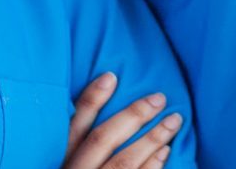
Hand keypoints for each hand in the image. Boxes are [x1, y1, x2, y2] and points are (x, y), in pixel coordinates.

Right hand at [61, 72, 183, 168]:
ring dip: (152, 139)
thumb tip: (107, 107)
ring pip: (124, 163)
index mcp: (61, 164)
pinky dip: (153, 167)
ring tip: (174, 120)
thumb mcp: (68, 166)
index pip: (73, 128)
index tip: (111, 76)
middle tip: (159, 98)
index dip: (90, 101)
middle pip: (103, 140)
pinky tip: (165, 153)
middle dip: (133, 116)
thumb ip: (78, 148)